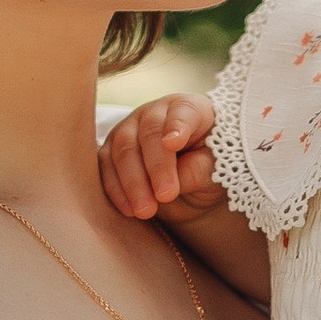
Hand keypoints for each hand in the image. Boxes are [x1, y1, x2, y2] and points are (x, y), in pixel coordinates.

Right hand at [100, 92, 230, 229]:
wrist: (189, 182)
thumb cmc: (205, 167)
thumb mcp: (215, 170)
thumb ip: (199, 170)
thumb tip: (176, 180)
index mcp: (188, 109)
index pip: (183, 113)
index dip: (177, 126)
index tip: (174, 143)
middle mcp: (154, 114)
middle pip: (149, 133)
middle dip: (156, 167)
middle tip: (166, 196)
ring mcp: (129, 130)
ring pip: (122, 150)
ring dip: (132, 183)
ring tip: (146, 211)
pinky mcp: (111, 152)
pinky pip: (105, 168)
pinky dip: (115, 190)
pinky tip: (129, 210)